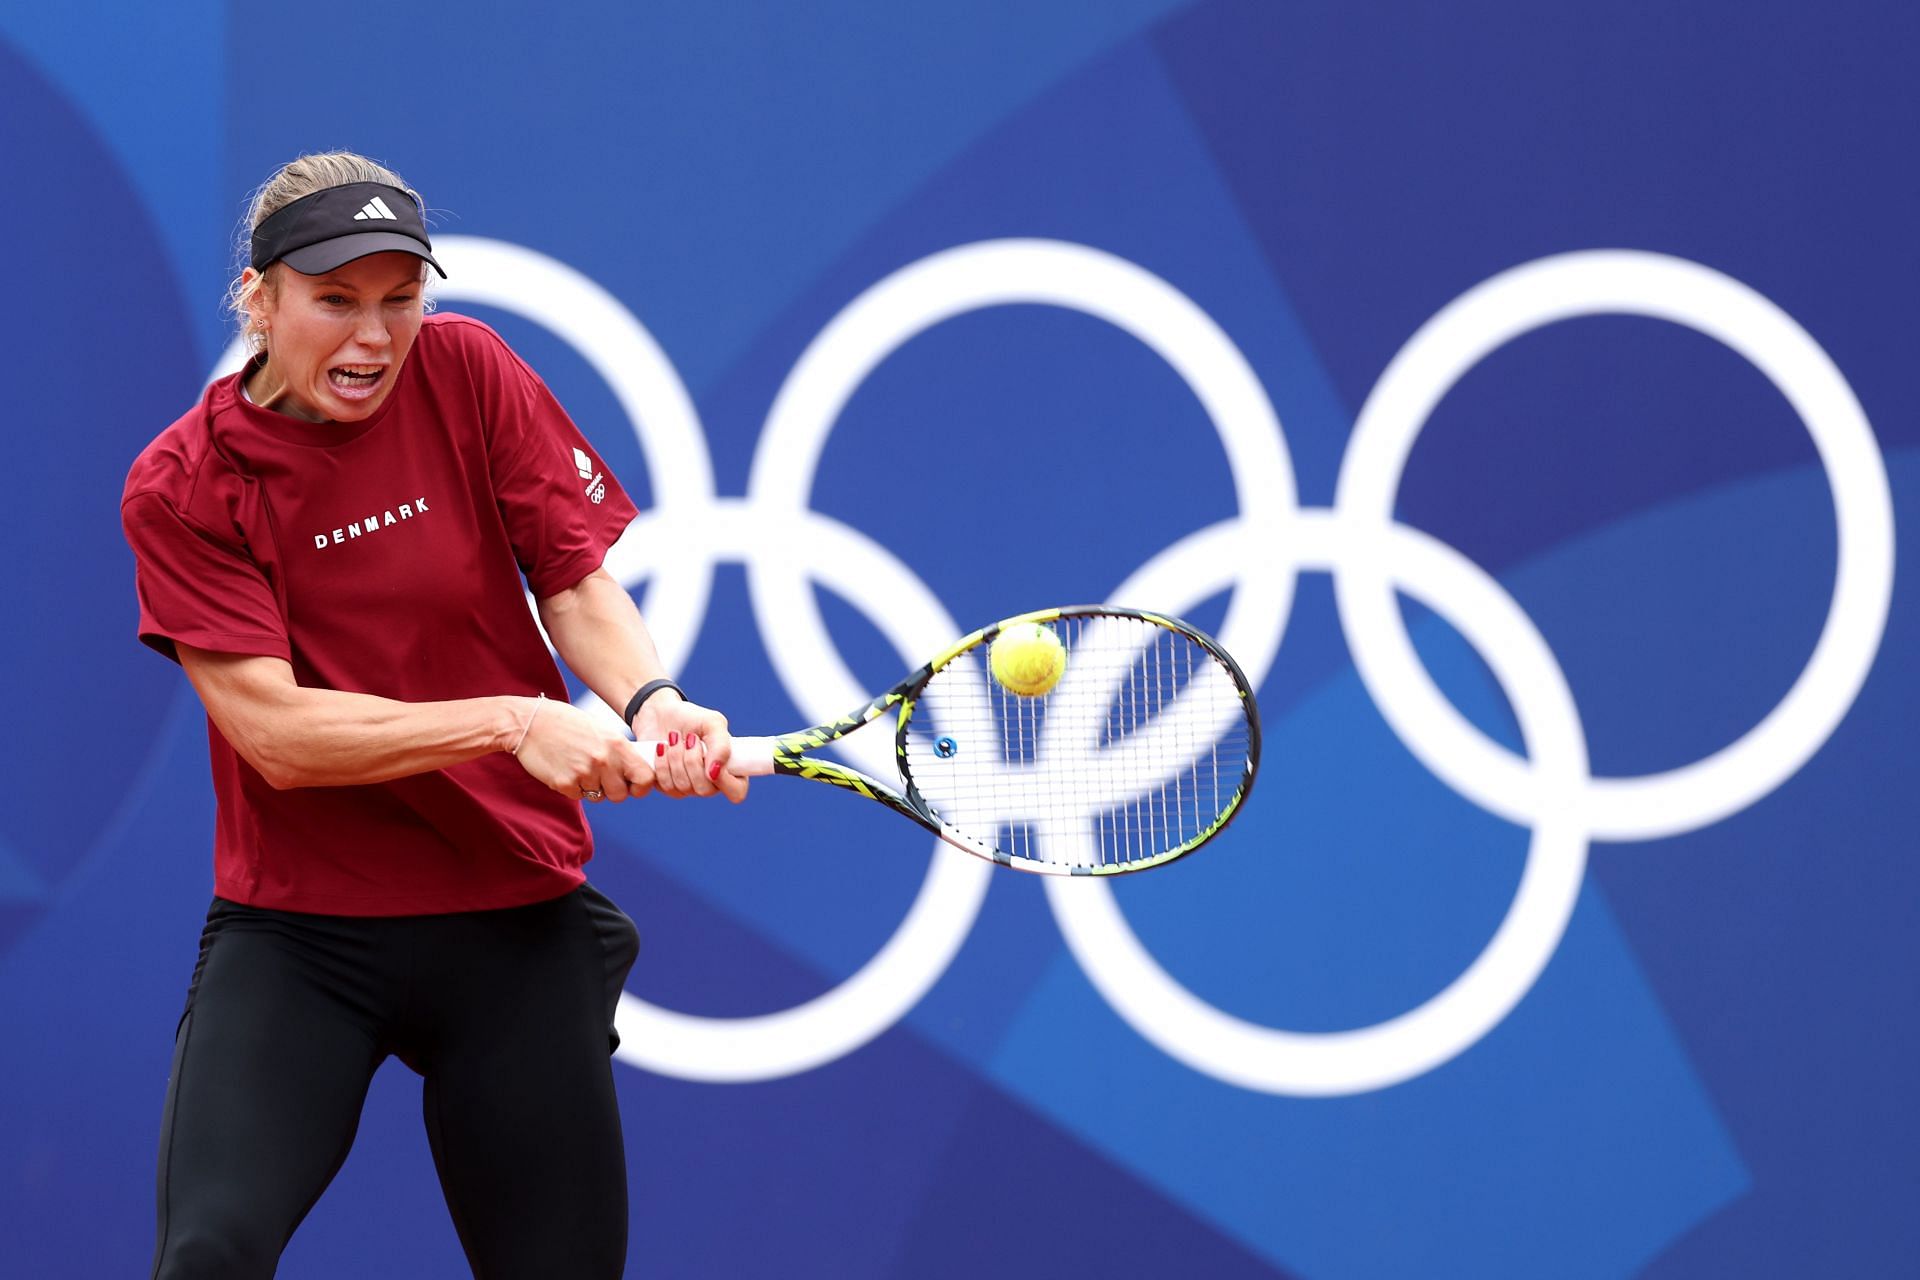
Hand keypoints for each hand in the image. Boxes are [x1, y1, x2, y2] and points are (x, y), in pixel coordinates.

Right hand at [511, 696, 655, 802]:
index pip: (646, 777)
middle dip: (612, 790)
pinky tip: (564, 768)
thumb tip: (635, 771)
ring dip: (591, 788)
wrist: (529, 723)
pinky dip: (573, 787)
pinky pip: (578, 796)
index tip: (634, 785)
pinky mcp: (565, 783)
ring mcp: (584, 773)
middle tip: (600, 777)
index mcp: (617, 744)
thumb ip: (619, 751)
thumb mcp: (601, 731)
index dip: (642, 786)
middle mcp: (603, 760)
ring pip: (598, 796)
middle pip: (621, 794)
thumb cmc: (567, 724)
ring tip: (579, 767)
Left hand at [632, 691, 748, 802]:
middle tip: (689, 738)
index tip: (710, 759)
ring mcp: (688, 787)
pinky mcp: (667, 786)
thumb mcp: (713, 723)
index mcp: (729, 769)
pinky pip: (665, 786)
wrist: (661, 713)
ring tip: (673, 738)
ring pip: (683, 787)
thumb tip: (714, 773)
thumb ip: (721, 746)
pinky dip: (662, 763)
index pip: (736, 792)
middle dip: (692, 761)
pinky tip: (661, 748)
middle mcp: (710, 783)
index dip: (724, 781)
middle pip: (705, 790)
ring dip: (676, 758)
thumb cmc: (692, 718)